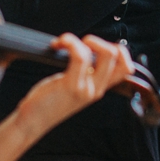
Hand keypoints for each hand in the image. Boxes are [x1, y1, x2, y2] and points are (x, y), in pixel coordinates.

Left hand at [19, 34, 133, 128]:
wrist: (33, 121)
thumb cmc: (48, 100)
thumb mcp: (73, 86)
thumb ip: (84, 72)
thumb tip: (85, 48)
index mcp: (99, 87)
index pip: (126, 68)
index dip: (119, 50)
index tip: (96, 46)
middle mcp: (97, 89)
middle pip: (119, 57)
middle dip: (101, 40)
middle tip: (80, 44)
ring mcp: (87, 88)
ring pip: (106, 54)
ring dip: (86, 39)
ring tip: (66, 42)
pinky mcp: (72, 86)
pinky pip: (80, 56)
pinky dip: (70, 42)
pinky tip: (58, 44)